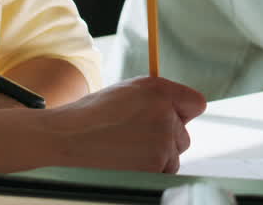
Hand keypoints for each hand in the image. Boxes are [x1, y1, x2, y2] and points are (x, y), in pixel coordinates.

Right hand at [34, 77, 206, 172]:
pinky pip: (164, 172)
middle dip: (166, 140)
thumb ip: (157, 98)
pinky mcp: (156, 164)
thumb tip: (180, 112)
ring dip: (157, 158)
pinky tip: (126, 164)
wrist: (65, 139)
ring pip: (174, 156)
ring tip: (126, 152)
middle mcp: (165, 112)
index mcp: (158, 90)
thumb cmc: (91, 117)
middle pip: (184, 135)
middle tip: (135, 141)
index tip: (173, 121)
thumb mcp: (126, 93)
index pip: (196, 103)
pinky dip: (150, 173)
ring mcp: (162, 139)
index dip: (184, 114)